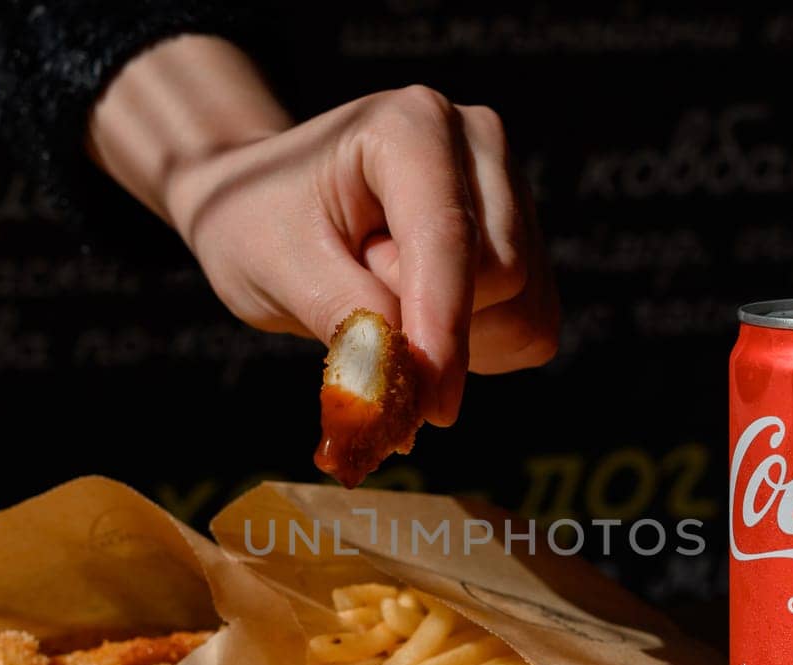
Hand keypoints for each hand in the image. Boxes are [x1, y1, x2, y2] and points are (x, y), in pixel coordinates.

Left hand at [88, 35, 558, 425]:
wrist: (268, 208)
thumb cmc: (260, 225)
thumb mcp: (278, 268)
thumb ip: (346, 321)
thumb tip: (404, 389)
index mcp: (412, 127)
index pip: (450, 239)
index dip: (443, 329)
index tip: (430, 408)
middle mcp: (478, 144)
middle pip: (501, 276)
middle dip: (435, 326)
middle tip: (357, 300)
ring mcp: (511, 190)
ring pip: (524, 309)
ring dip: (456, 340)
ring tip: (386, 296)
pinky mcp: (527, 242)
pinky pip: (532, 328)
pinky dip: (480, 350)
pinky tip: (423, 317)